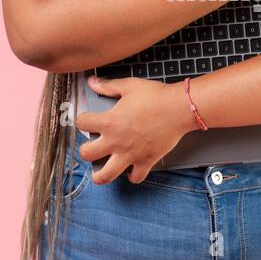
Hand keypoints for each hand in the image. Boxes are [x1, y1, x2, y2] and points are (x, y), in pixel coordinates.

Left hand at [75, 75, 199, 184]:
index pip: (81, 124)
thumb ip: (108, 86)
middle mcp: (116, 141)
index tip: (86, 120)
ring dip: (100, 175)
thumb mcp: (129, 86)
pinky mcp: (146, 161)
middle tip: (92, 147)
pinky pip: (135, 178)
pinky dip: (132, 176)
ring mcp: (130, 154)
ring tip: (99, 173)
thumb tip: (92, 82)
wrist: (179, 108)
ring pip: (106, 175)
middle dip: (86, 150)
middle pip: (87, 154)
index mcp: (109, 121)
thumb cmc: (156, 96)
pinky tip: (131, 170)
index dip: (81, 120)